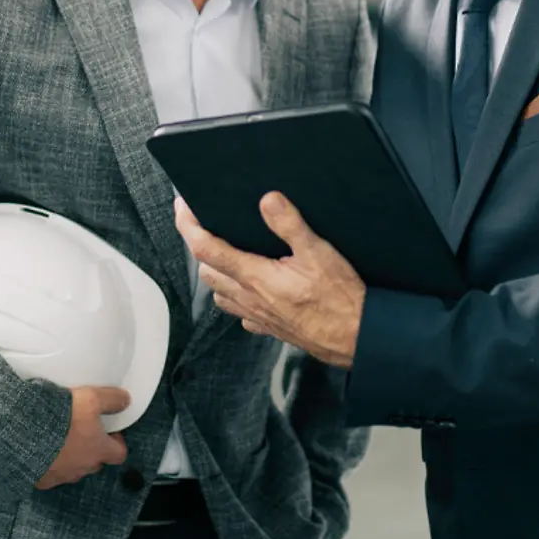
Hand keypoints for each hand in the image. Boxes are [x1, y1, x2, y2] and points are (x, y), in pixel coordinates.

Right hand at [34, 386, 129, 489]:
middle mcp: (83, 468)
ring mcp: (62, 476)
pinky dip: (49, 464)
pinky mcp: (42, 480)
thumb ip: (111, 399)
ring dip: (70, 457)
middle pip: (95, 462)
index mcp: (98, 450)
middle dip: (92, 449)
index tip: (108, 430)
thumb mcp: (91, 398)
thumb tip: (126, 400)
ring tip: (59, 438)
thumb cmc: (61, 418)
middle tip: (82, 431)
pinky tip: (41, 449)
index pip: (119, 454)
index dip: (116, 442)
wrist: (23, 434)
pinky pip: (50, 474)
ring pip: (73, 469)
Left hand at [175, 192, 364, 368]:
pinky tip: (249, 290)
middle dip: (200, 248)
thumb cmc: (339, 298)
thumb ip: (290, 225)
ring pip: (221, 295)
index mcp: (256, 276)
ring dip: (216, 274)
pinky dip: (236, 299)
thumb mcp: (319, 253)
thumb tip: (268, 200)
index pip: (207, 249)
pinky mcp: (271, 328)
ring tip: (223, 255)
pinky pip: (241, 313)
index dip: (188, 226)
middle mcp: (250, 298)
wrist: (357, 338)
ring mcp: (259, 316)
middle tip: (204, 226)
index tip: (182, 208)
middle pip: (208, 273)